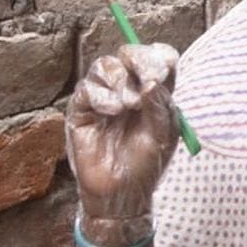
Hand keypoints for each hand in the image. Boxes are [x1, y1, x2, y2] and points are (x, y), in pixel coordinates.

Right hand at [66, 44, 179, 232]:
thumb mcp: (165, 134)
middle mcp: (128, 88)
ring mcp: (103, 97)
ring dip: (120, 79)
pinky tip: (112, 111)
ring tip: (129, 106)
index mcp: (153, 90)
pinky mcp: (81, 110)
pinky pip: (86, 88)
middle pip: (129, 53)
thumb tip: (150, 82)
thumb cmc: (147, 163)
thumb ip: (160, 106)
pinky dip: (102, 95)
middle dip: (140, 60)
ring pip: (105, 64)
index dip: (160, 56)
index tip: (164, 70)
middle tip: (149, 79)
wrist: (123, 193)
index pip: (157, 57)